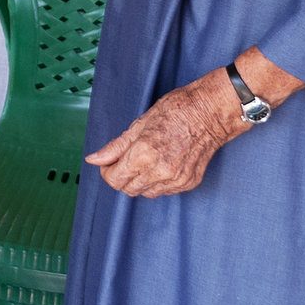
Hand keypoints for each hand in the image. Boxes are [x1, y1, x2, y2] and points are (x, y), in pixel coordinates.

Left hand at [85, 69, 243, 196]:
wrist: (210, 113)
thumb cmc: (176, 110)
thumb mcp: (139, 124)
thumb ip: (115, 147)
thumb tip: (94, 159)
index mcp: (144, 154)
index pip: (114, 180)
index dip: (107, 171)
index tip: (109, 163)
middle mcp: (160, 172)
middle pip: (128, 189)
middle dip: (121, 176)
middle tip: (125, 159)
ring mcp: (176, 180)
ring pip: (145, 193)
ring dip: (139, 181)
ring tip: (144, 160)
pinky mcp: (188, 183)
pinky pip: (164, 191)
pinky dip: (156, 182)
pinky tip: (160, 164)